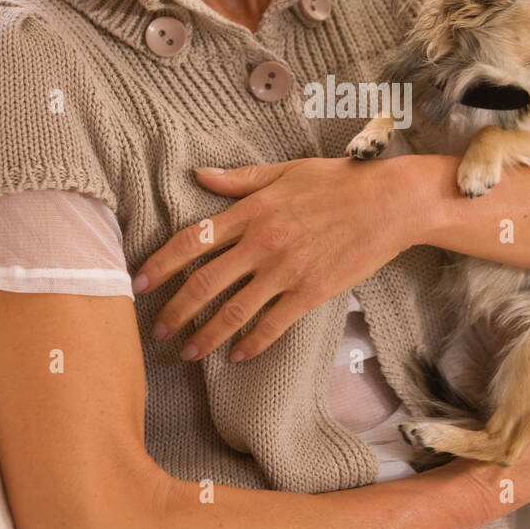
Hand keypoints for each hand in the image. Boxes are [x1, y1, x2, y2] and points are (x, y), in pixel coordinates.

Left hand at [132, 156, 420, 362]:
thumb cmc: (339, 182)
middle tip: (157, 331)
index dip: (160, 264)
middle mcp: (261, 243)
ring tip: (188, 353)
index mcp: (251, 212)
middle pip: (204, 283)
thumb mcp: (286, 171)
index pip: (191, 240)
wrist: (390, 203)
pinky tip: (238, 356)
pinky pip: (273, 325)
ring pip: (233, 311)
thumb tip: (199, 174)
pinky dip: (252, 344)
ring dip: (206, 336)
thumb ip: (240, 179)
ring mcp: (285, 271)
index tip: (139, 283)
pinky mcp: (311, 292)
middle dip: (175, 310)